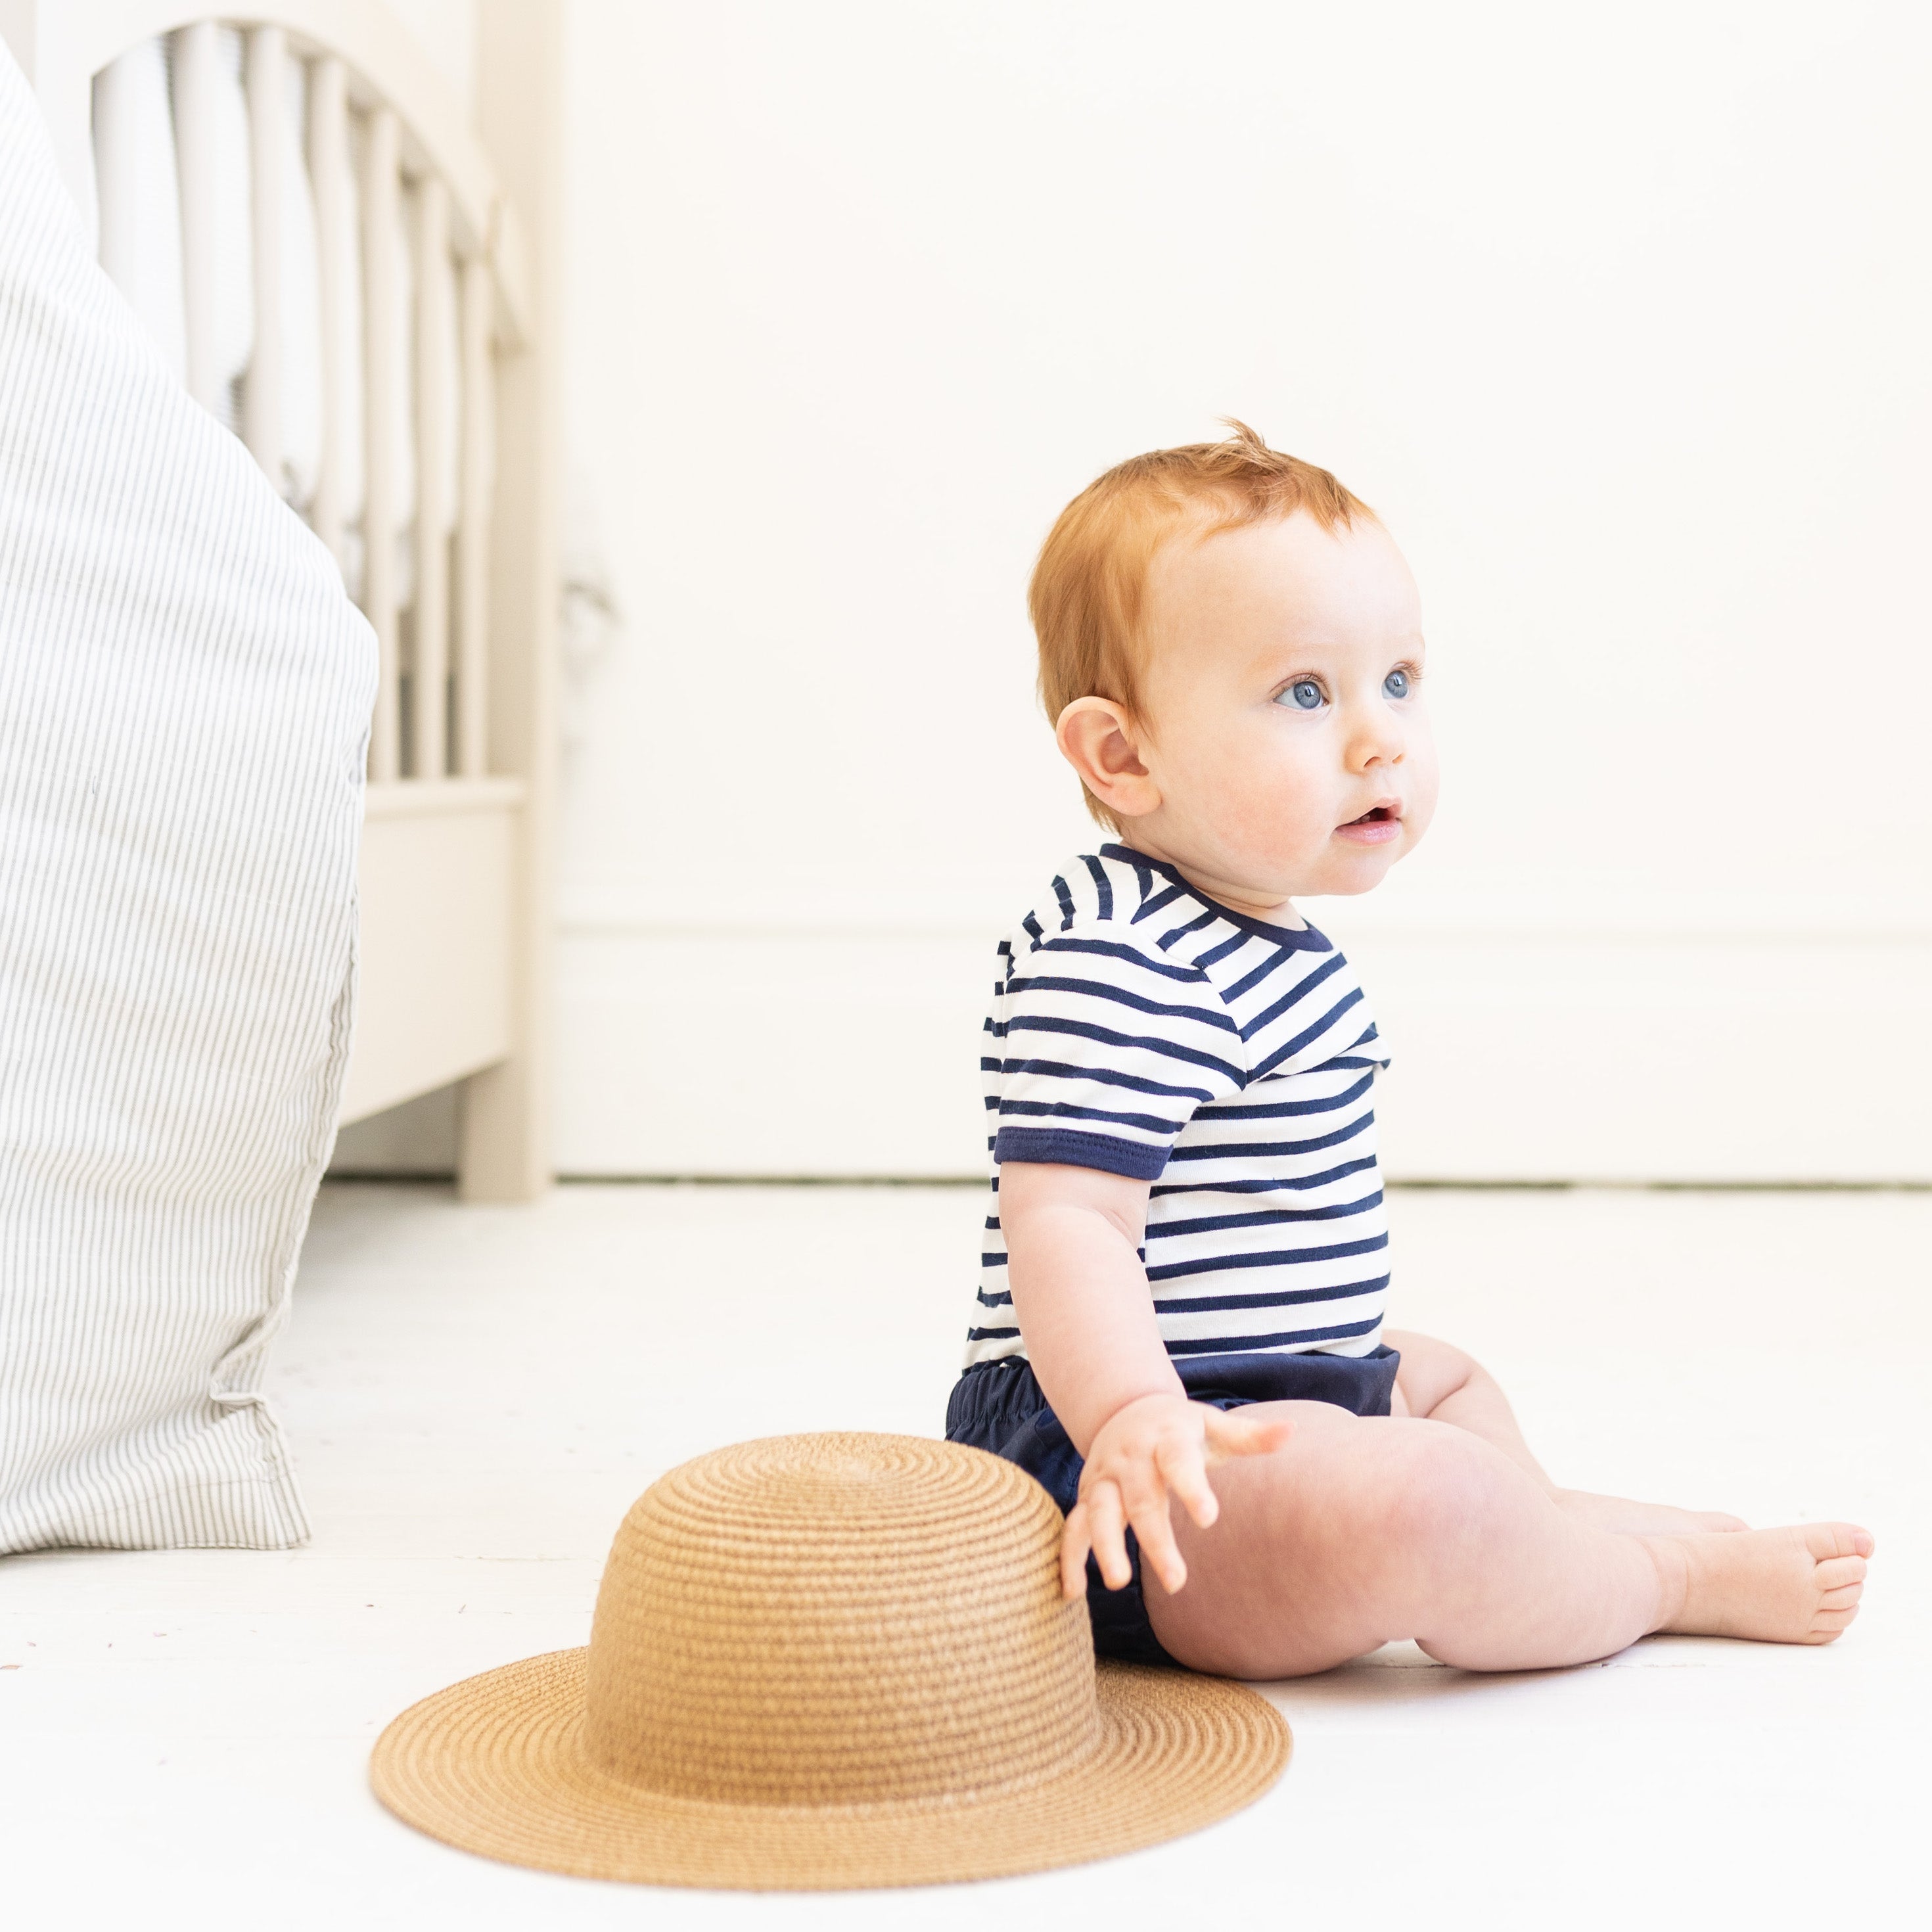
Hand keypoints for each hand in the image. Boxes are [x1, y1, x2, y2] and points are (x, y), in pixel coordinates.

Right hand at [1061, 1393, 1292, 1599]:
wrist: (1124, 1409)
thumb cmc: (1181, 1428)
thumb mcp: (1212, 1425)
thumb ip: (1249, 1435)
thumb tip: (1292, 1431)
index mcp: (1166, 1439)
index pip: (1178, 1462)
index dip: (1192, 1488)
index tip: (1210, 1518)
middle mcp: (1131, 1459)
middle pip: (1141, 1500)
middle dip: (1155, 1540)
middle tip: (1176, 1582)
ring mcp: (1105, 1478)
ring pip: (1099, 1513)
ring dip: (1105, 1546)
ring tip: (1118, 1583)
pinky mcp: (1088, 1497)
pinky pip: (1073, 1526)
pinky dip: (1070, 1557)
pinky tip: (1073, 1592)